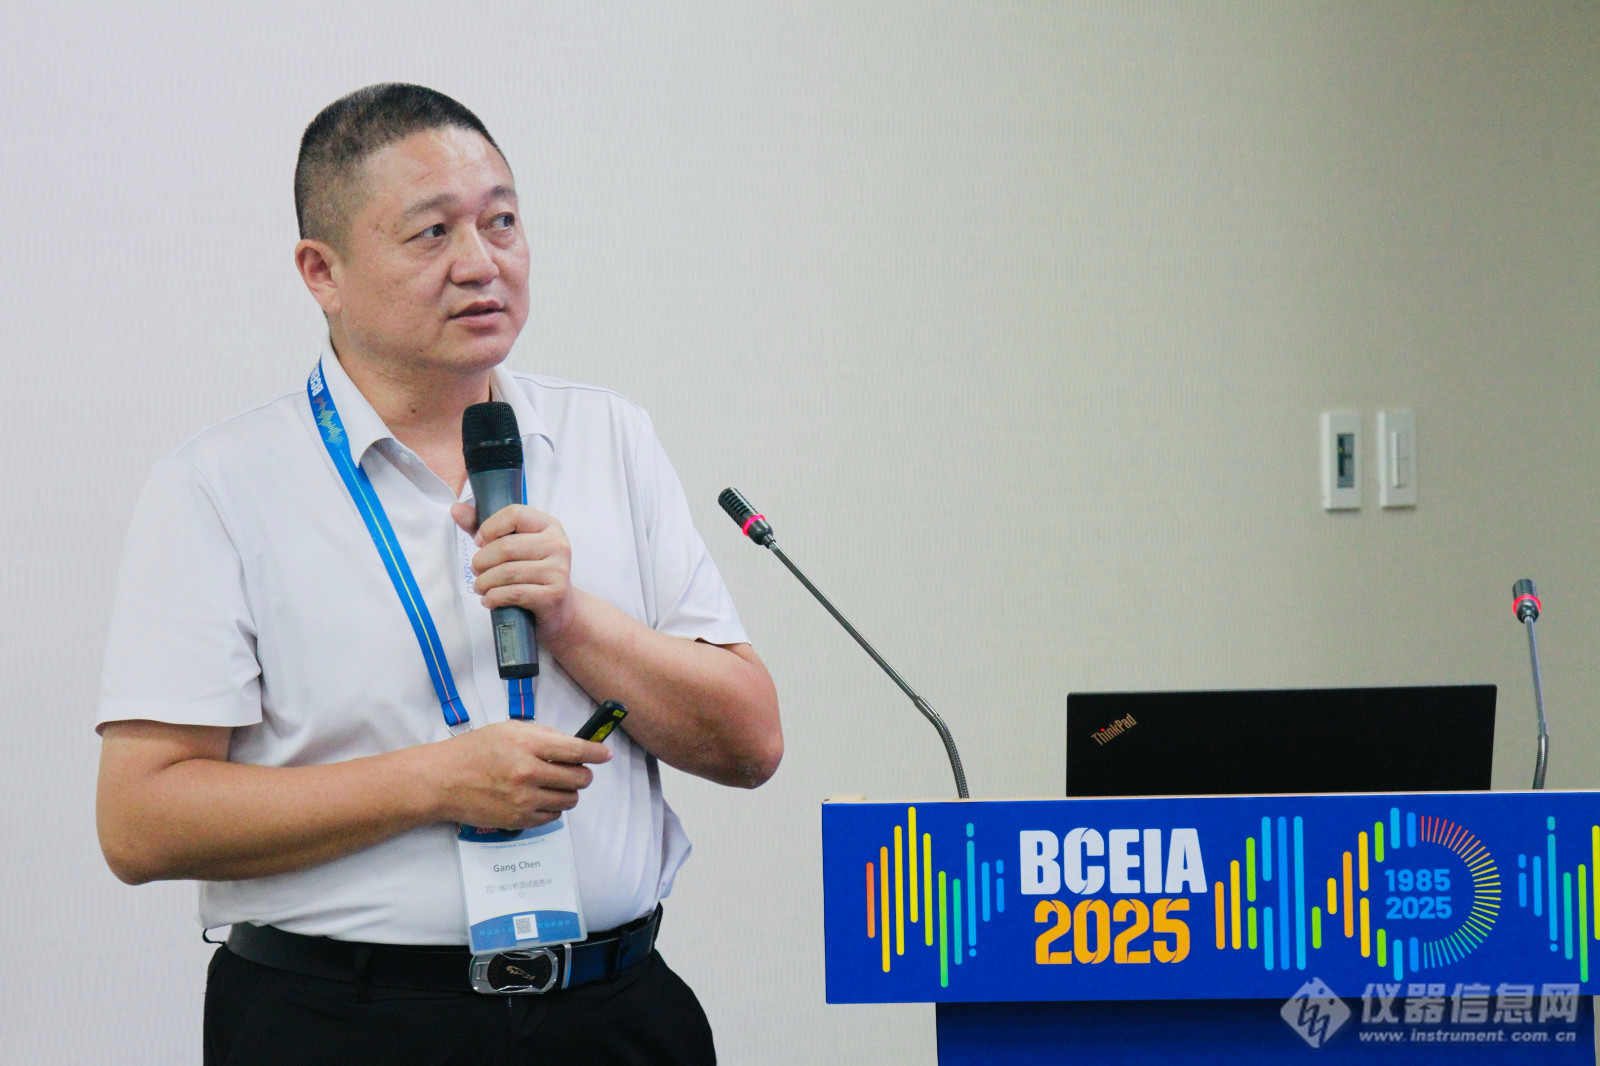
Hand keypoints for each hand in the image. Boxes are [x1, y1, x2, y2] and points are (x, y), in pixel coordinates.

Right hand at [427, 720, 611, 828]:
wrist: (443, 781)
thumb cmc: (474, 751)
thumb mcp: (508, 729)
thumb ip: (543, 735)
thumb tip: (573, 744)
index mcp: (527, 745)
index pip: (576, 750)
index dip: (596, 752)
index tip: (605, 754)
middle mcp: (528, 773)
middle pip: (579, 778)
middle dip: (582, 773)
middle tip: (573, 769)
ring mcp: (524, 799)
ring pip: (570, 799)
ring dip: (569, 791)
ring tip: (554, 784)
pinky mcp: (519, 819)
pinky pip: (554, 816)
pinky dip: (553, 807)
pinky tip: (540, 797)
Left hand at [451, 502, 575, 637]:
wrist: (559, 607)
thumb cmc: (531, 571)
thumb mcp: (511, 545)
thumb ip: (484, 527)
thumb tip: (456, 509)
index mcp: (548, 525)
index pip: (514, 514)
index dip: (490, 527)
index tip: (480, 542)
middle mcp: (558, 544)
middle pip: (507, 546)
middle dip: (482, 561)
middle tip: (476, 570)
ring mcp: (558, 570)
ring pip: (508, 572)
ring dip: (485, 582)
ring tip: (480, 587)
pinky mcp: (555, 594)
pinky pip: (515, 593)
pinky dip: (494, 597)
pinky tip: (489, 600)